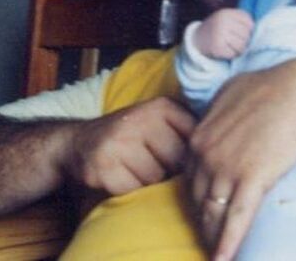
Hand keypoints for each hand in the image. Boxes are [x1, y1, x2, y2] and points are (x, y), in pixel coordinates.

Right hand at [63, 97, 194, 195]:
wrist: (80, 141)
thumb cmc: (133, 135)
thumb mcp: (161, 120)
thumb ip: (187, 130)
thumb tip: (214, 156)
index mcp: (163, 106)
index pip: (194, 138)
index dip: (189, 154)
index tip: (180, 156)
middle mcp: (142, 118)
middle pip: (177, 160)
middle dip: (170, 170)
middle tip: (154, 162)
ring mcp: (120, 140)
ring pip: (156, 178)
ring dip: (149, 182)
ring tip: (136, 167)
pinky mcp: (103, 164)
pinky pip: (132, 190)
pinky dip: (129, 190)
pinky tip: (121, 175)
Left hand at [186, 60, 295, 260]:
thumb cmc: (273, 87)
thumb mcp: (233, 91)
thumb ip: (216, 111)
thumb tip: (213, 120)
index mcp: (201, 133)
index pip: (189, 175)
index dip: (197, 195)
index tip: (204, 207)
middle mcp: (206, 152)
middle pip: (197, 197)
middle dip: (202, 219)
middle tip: (209, 236)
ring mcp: (227, 167)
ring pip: (212, 212)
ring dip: (212, 237)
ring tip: (216, 254)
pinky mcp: (252, 179)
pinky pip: (236, 218)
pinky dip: (228, 243)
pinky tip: (224, 260)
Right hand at [196, 9, 253, 58]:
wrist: (197, 38)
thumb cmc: (218, 27)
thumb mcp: (227, 18)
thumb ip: (241, 21)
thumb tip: (260, 31)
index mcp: (227, 13)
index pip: (249, 23)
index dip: (250, 30)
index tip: (244, 32)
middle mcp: (223, 22)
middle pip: (246, 34)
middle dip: (245, 40)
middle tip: (238, 41)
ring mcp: (219, 35)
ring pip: (242, 45)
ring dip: (240, 49)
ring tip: (234, 46)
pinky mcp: (217, 48)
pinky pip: (234, 54)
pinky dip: (233, 54)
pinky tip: (228, 51)